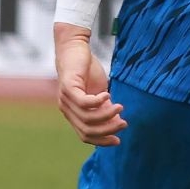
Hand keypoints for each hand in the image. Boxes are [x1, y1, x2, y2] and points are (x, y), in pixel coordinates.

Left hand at [55, 22, 125, 145]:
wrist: (74, 47)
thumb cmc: (87, 70)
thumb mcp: (99, 93)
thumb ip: (105, 108)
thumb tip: (117, 122)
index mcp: (74, 114)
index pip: (86, 136)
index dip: (102, 140)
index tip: (118, 140)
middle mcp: (67, 110)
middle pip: (87, 130)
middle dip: (107, 130)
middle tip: (124, 123)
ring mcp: (65, 99)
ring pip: (87, 118)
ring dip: (106, 116)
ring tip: (120, 107)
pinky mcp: (68, 87)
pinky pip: (84, 103)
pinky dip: (98, 102)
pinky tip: (108, 95)